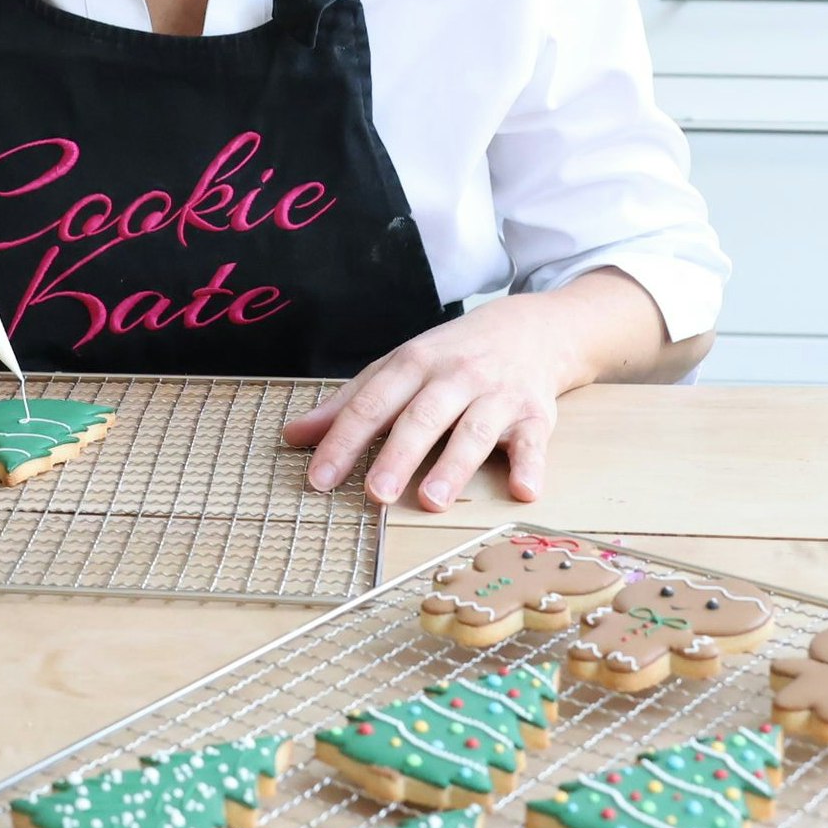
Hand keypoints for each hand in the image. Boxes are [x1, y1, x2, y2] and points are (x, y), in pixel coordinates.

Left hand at [283, 296, 587, 511]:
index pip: (372, 403)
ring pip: (473, 430)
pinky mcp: (535, 414)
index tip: (319, 480)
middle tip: (375, 493)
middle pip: (422, 417)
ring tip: (432, 500)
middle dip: (397, 455)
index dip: (344, 441)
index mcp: (413, 364)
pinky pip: (533, 442)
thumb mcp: (399, 367)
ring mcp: (497, 395)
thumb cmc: (453, 356)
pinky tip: (523, 490)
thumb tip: (293, 436)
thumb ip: (350, 403)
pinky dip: (530, 465)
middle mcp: (455, 377)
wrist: (532, 328)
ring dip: (453, 465)